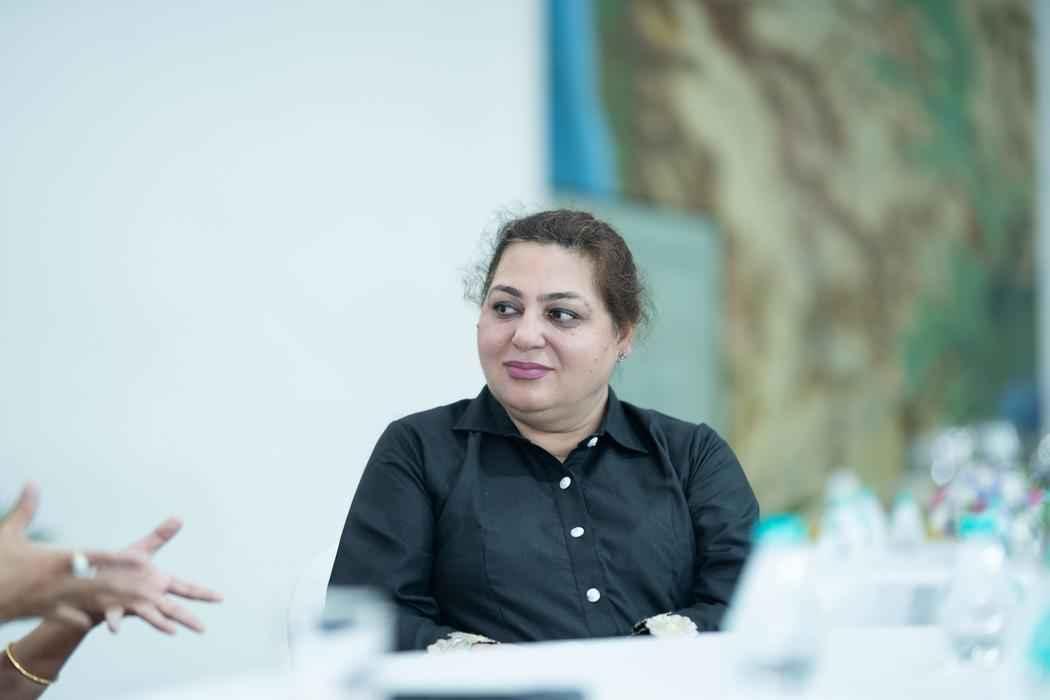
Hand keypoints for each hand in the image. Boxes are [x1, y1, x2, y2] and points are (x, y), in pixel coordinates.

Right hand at [0, 482, 141, 623]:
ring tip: (136, 604)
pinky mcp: (42, 613)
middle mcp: (57, 581)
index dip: (118, 560)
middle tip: (150, 587)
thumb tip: (32, 482)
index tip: (142, 560)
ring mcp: (51, 600)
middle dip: (124, 586)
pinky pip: (68, 617)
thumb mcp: (8, 534)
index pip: (93, 558)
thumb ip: (26, 509)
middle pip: (98, 584)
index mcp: (53, 559)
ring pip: (88, 602)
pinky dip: (84, 617)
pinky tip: (102, 618)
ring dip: (111, 602)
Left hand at [98, 517, 222, 634]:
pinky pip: (115, 616)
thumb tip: (179, 518)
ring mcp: (134, 604)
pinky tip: (115, 629)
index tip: (221, 597)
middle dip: (188, 618)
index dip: (203, 593)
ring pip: (151, 616)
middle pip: (173, 609)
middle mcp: (151, 597)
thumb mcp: (141, 549)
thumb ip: (160, 535)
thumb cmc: (120, 568)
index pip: (186, 588)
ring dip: (160, 623)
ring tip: (173, 631)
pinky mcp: (113, 608)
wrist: (92, 583)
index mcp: (160, 583)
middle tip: (203, 629)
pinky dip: (115, 622)